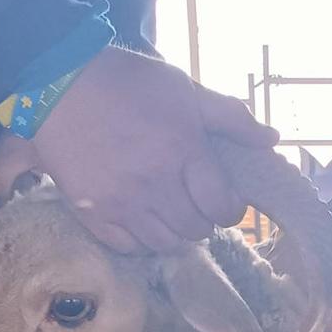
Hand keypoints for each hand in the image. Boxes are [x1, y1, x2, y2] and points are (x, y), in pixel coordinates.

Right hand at [0, 48, 278, 252]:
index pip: (221, 206)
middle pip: (196, 229)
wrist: (59, 83)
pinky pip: (128, 247)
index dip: (229, 208)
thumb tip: (272, 139)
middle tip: (196, 205)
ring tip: (170, 215)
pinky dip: (141, 241)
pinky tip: (142, 222)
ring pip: (165, 244)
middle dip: (203, 220)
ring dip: (175, 234)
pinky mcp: (93, 213)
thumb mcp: (185, 90)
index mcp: (183, 152)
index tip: (224, 200)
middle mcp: (156, 184)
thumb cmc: (129, 83)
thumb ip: (230, 117)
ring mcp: (123, 203)